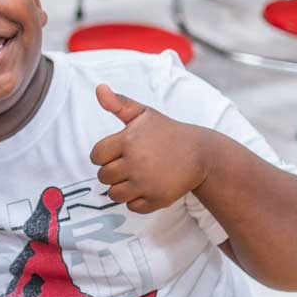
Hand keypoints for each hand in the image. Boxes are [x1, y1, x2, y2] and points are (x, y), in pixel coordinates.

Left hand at [89, 84, 212, 213]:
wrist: (200, 153)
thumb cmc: (166, 132)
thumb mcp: (143, 113)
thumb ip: (118, 103)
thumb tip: (99, 88)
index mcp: (127, 141)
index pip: (96, 156)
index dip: (104, 154)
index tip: (118, 151)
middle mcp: (135, 163)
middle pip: (103, 177)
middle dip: (112, 171)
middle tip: (129, 164)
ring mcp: (146, 184)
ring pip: (114, 194)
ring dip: (120, 188)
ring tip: (135, 176)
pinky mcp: (157, 199)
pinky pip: (132, 207)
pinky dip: (136, 200)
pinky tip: (146, 187)